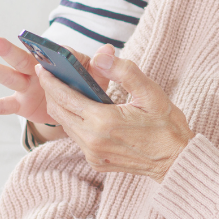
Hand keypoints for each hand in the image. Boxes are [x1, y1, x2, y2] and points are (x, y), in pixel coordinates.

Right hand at [0, 36, 111, 135]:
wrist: (79, 108)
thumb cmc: (87, 85)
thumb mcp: (98, 75)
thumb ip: (102, 63)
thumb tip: (108, 50)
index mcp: (56, 60)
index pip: (48, 51)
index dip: (39, 46)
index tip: (26, 37)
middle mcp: (38, 70)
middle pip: (22, 58)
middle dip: (8, 50)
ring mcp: (27, 86)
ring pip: (9, 76)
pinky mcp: (21, 104)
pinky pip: (2, 106)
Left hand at [37, 52, 193, 182]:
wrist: (175, 159)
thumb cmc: (166, 124)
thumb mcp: (150, 92)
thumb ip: (124, 71)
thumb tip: (99, 57)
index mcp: (103, 121)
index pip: (66, 98)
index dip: (51, 81)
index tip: (42, 68)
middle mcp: (92, 141)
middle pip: (59, 113)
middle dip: (51, 92)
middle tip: (48, 75)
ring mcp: (93, 154)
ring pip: (66, 126)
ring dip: (62, 107)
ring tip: (64, 89)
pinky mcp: (96, 162)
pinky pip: (77, 138)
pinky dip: (74, 121)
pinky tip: (83, 110)